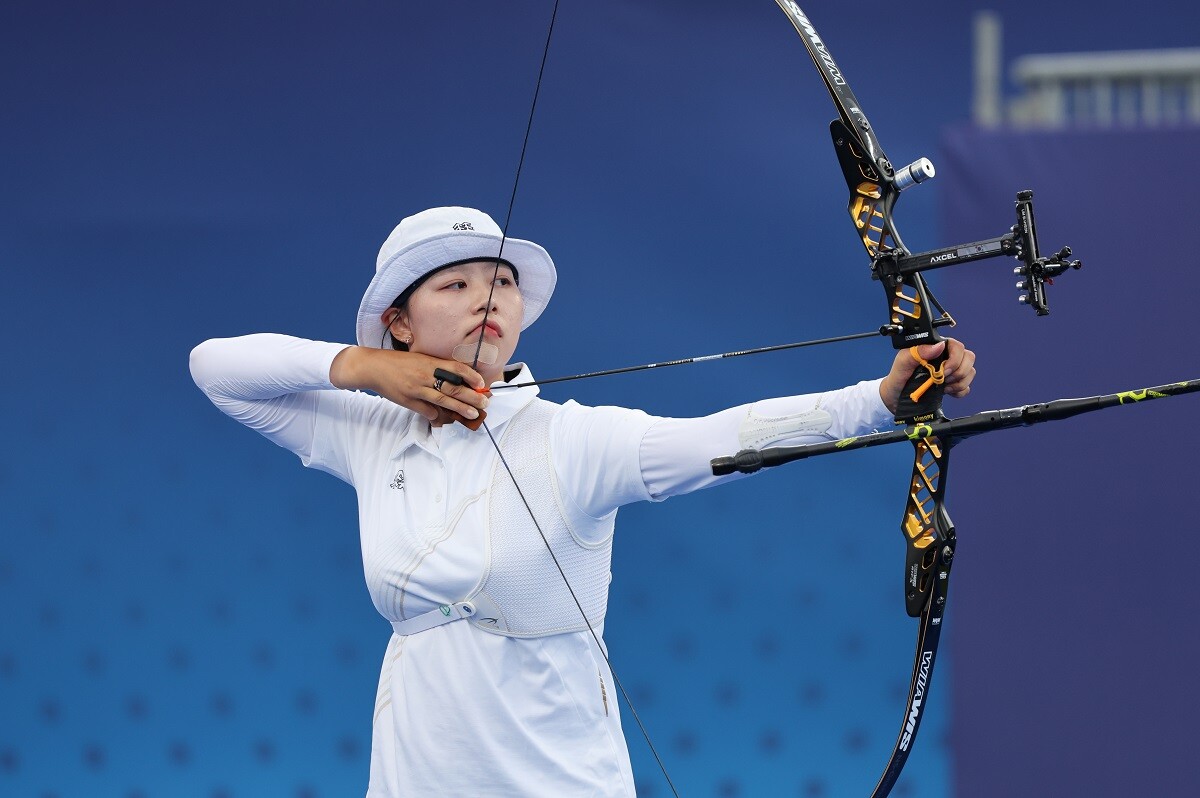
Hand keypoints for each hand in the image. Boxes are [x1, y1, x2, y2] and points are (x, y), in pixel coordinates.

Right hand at [330, 347, 489, 423]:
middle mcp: (425, 375)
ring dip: (461, 409)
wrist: (374, 367)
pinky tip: (444, 418)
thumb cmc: (399, 363)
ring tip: (473, 414)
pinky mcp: (408, 400)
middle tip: (484, 403)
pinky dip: (436, 415)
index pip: (456, 368)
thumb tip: (458, 380)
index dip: (471, 376)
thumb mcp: (420, 359)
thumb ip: (437, 368)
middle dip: (472, 397)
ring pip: (443, 401)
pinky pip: (427, 411)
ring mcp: (417, 389)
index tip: (482, 383)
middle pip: (453, 388)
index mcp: (430, 362)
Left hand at [879, 338, 975, 414]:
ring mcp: (951, 371)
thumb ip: (918, 351)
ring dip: (958, 382)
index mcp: (935, 348)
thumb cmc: (898, 376)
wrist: (896, 396)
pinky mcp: (953, 385)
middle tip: (942, 379)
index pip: (957, 346)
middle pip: (969, 358)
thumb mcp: (902, 362)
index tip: (943, 370)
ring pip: (970, 372)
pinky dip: (959, 391)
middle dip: (958, 371)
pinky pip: (967, 387)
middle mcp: (946, 357)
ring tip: (942, 386)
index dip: (955, 359)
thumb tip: (938, 346)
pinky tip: (946, 392)